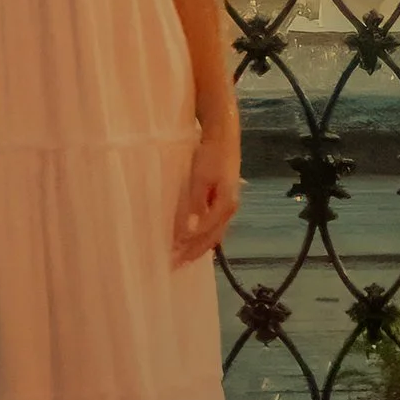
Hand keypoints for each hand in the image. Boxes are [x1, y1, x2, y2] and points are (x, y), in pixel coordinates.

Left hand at [173, 124, 241, 266]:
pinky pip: (213, 226)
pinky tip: (192, 239)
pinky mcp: (224, 201)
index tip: (170, 256)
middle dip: (193, 253)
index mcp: (225, 206)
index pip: (204, 234)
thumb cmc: (210, 155)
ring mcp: (228, 206)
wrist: (223, 134)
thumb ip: (193, 205)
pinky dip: (203, 237)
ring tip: (182, 258)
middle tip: (173, 264)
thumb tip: (187, 231)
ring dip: (198, 248)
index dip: (188, 246)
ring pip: (214, 235)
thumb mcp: (199, 179)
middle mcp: (229, 210)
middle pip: (212, 239)